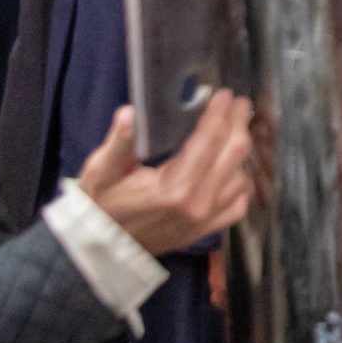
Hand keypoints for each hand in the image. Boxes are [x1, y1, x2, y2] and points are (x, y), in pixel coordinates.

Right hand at [76, 90, 255, 258]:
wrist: (101, 248)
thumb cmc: (101, 205)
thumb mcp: (101, 172)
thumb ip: (118, 143)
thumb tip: (128, 114)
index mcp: (174, 188)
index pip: (208, 140)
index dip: (220, 114)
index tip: (225, 95)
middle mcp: (196, 204)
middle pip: (233, 155)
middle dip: (238, 124)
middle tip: (239, 104)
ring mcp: (204, 221)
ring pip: (240, 179)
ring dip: (240, 153)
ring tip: (235, 131)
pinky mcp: (204, 232)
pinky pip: (237, 206)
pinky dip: (240, 186)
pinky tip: (234, 170)